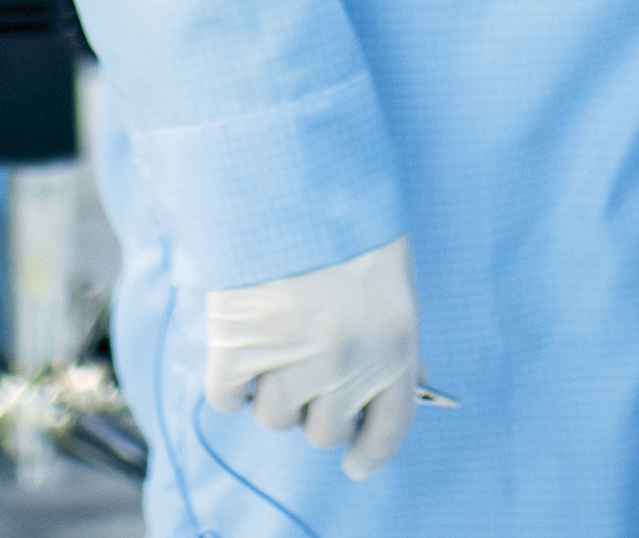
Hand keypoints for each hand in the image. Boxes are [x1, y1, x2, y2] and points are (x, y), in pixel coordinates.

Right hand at [202, 236, 423, 472]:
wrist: (288, 172)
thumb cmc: (345, 218)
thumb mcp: (391, 281)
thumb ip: (394, 339)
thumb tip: (410, 386)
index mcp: (394, 348)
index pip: (387, 431)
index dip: (369, 453)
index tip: (356, 464)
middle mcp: (347, 366)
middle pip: (324, 432)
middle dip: (313, 404)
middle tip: (302, 359)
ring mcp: (291, 362)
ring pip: (275, 417)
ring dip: (270, 386)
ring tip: (271, 332)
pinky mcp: (238, 350)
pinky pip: (228, 398)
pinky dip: (229, 378)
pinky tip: (238, 340)